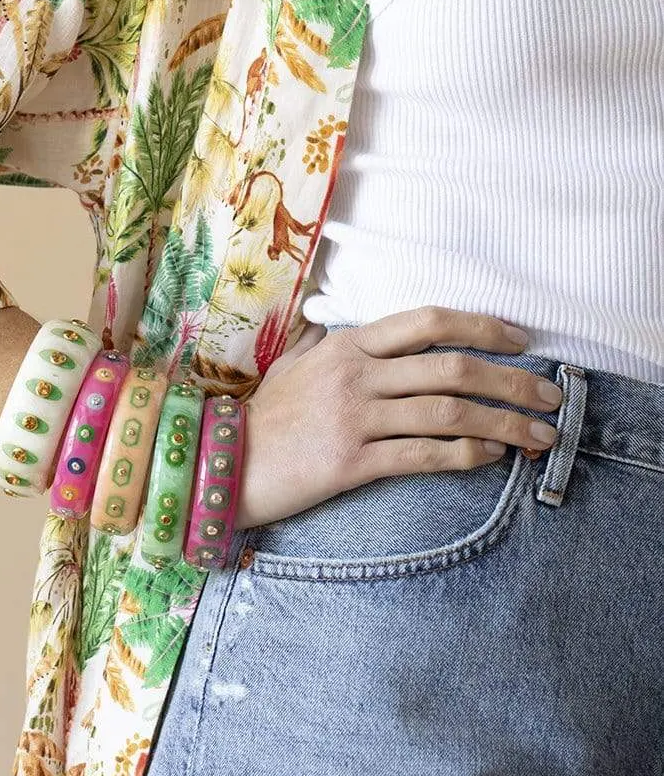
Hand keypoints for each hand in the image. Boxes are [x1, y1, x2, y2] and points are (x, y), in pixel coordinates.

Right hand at [231, 306, 563, 532]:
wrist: (224, 461)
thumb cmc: (265, 415)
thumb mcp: (293, 363)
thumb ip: (322, 339)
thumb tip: (330, 313)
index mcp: (348, 344)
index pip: (427, 321)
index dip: (481, 325)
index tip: (520, 338)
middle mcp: (356, 374)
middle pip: (453, 367)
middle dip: (512, 381)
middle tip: (550, 396)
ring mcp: (355, 417)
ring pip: (449, 413)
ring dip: (505, 424)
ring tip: (538, 436)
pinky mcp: (353, 462)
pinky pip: (424, 455)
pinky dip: (466, 454)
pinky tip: (492, 457)